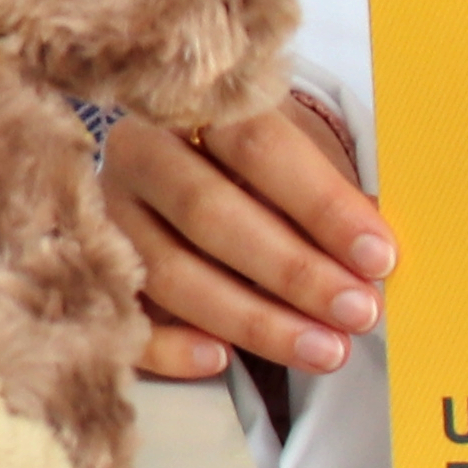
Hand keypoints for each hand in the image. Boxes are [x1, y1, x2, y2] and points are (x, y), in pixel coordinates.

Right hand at [101, 99, 387, 380]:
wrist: (181, 166)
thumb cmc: (255, 169)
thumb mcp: (296, 158)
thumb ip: (330, 196)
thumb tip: (380, 257)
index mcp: (198, 106)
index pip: (259, 148)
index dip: (322, 205)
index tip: (380, 256)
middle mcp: (141, 151)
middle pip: (210, 212)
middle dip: (294, 271)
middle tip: (358, 313)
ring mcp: (107, 213)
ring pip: (170, 271)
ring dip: (254, 318)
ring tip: (323, 350)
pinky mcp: (87, 269)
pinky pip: (125, 317)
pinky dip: (172, 345)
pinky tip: (222, 361)